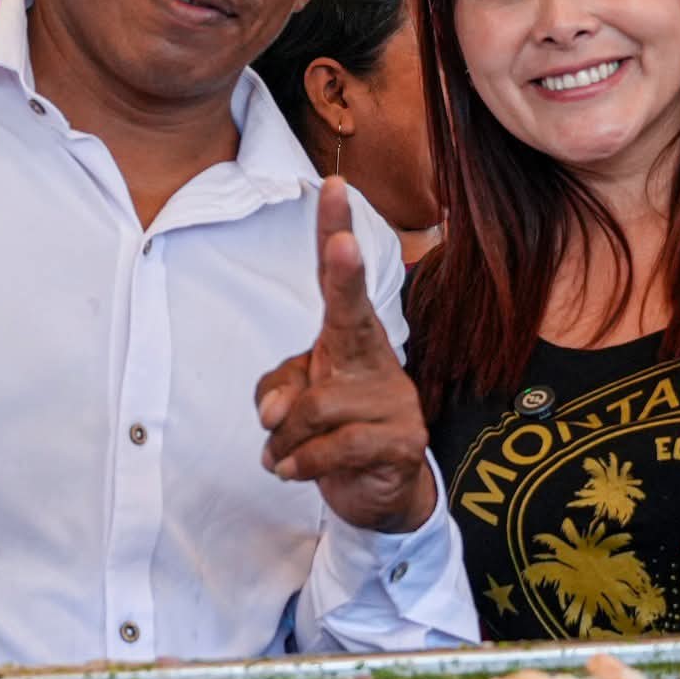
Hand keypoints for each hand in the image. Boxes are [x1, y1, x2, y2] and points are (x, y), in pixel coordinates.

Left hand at [254, 179, 437, 534]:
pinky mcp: (404, 442)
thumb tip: (275, 414)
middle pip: (353, 316)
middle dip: (347, 275)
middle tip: (344, 242)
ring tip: (284, 456)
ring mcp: (396, 400)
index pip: (338, 280)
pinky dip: (303, 464)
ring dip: (285, 440)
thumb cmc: (332, 430)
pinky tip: (296, 471)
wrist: (379, 491)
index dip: (335, 232)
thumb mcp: (293, 401)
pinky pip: (335, 447)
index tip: (334, 187)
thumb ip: (277, 391)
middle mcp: (376, 358)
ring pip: (318, 406)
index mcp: (349, 338)